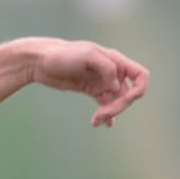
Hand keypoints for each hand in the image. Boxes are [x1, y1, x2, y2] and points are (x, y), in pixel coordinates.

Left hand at [31, 39, 148, 126]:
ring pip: (117, 100)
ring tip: (96, 121)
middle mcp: (111, 70)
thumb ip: (106, 67)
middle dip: (118, 106)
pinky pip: (105, 103)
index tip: (127, 99)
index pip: (141, 75)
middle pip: (128, 93)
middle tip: (102, 115)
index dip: (139, 89)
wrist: (38, 61)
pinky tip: (100, 124)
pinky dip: (106, 115)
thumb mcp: (86, 54)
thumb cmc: (61, 55)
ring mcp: (101, 81)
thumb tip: (116, 87)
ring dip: (111, 112)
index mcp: (114, 59)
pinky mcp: (91, 89)